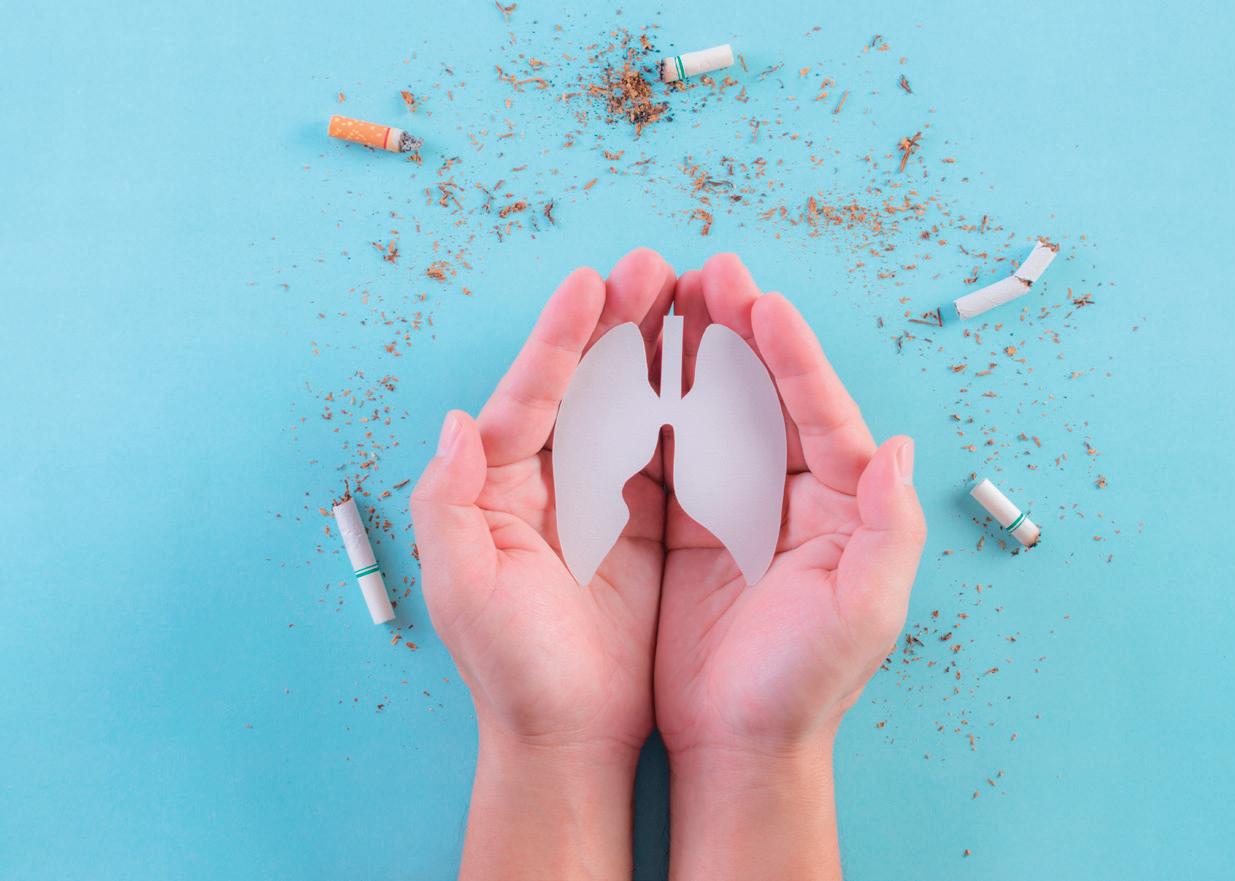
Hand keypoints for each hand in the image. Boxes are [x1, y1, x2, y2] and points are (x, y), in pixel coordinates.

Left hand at [411, 248, 674, 880]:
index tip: (593, 282)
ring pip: (632, 402)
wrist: (571, 743)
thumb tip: (458, 419)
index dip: (563, 336)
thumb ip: (449, 502)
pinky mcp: (646, 524)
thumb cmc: (513, 672)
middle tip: (658, 267)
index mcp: (499, 485)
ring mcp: (600, 497)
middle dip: (618, 320)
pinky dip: (692, 404)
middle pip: (586, 381)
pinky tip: (718, 367)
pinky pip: (670, 449)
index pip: (532, 392)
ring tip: (695, 295)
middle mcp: (546, 479)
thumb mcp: (464, 591)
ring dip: (660, 348)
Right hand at [655, 254, 926, 879]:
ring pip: (713, 409)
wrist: (738, 749)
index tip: (762, 302)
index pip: (819, 412)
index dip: (793, 355)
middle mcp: (793, 493)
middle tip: (709, 270)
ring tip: (667, 294)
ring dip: (693, 352)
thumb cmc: (805, 686)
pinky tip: (632, 365)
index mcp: (842, 504)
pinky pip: (668, 450)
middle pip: (765, 394)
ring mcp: (737, 505)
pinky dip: (652, 405)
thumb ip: (890, 528)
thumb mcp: (865, 613)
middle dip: (739, 329)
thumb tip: (900, 444)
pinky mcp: (687, 526)